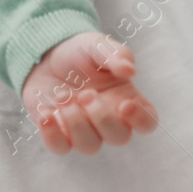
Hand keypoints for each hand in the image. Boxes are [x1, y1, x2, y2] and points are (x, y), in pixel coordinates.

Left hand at [19, 32, 159, 154]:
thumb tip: (129, 69)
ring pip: (90, 146)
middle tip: (85, 94)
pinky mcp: (59, 133)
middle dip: (101, 116)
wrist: (46, 55)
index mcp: (126, 99)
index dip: (141, 119)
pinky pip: (60, 147)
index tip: (125, 105)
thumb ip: (116, 54)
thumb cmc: (80, 52)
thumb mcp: (98, 45)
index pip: (147, 122)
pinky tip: (45, 113)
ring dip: (75, 122)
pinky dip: (52, 134)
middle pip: (118, 137)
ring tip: (61, 96)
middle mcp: (108, 119)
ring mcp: (84, 129)